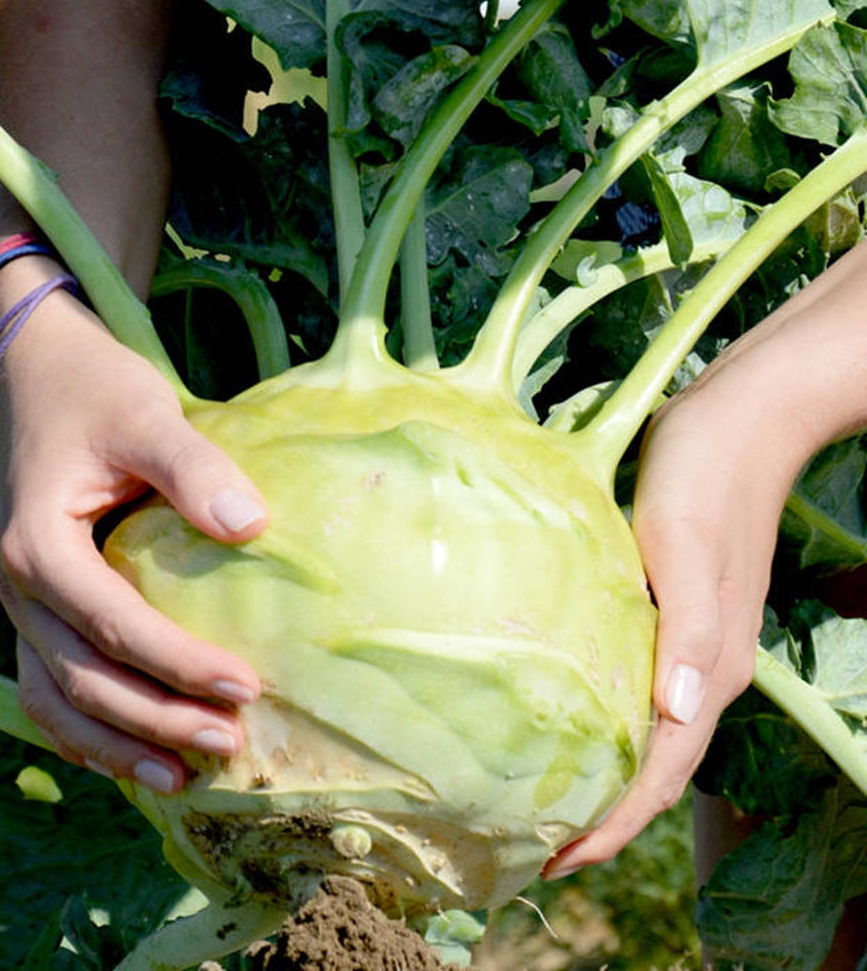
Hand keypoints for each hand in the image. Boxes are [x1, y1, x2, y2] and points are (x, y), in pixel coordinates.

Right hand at [0, 261, 267, 794]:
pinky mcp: (42, 610)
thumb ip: (193, 468)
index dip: (177, 662)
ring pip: (59, 701)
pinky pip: (53, 687)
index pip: (112, 623)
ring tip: (182, 778)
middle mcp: (20, 589)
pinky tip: (140, 753)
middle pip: (83, 678)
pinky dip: (90, 730)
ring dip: (117, 744)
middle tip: (229, 742)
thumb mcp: (146, 416)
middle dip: (156, 719)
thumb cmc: (98, 394)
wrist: (44, 377)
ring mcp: (25, 607)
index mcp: (39, 546)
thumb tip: (253, 527)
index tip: (246, 686)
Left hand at [541, 365, 800, 878]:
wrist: (742, 419)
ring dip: (606, 778)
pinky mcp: (675, 615)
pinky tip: (572, 723)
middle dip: (605, 817)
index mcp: (707, 663)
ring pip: (649, 735)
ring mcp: (690, 642)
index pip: (661, 771)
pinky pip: (641, 692)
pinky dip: (609, 727)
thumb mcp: (685, 543)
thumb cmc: (704, 474)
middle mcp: (702, 667)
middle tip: (537, 846)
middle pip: (656, 767)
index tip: (555, 861)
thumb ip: (689, 629)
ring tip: (547, 803)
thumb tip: (676, 712)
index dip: (614, 825)